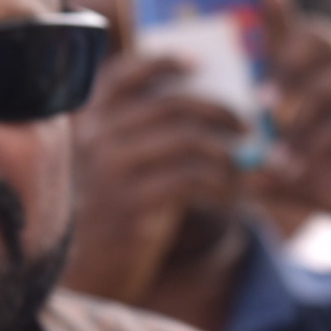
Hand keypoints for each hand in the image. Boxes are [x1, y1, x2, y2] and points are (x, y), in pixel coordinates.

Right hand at [62, 53, 243, 303]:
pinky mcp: (130, 204)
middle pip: (170, 104)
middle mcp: (95, 137)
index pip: (124, 74)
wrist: (82, 268)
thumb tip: (211, 108)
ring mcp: (110, 170)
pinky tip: (236, 192)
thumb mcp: (115, 165)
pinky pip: (192, 181)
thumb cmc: (109, 209)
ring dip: (227, 149)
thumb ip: (142, 134)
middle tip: (247, 121)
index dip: (162, 61)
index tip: (199, 62)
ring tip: (248, 160)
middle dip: (218, 108)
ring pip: (186, 140)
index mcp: (89, 119)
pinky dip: (223, 183)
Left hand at [256, 0, 330, 278]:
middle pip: (322, 40)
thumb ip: (273, 179)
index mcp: (322, 83)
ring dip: (303, 106)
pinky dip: (323, 140)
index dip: (281, 9)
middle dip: (288, 60)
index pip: (298, 38)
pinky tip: (299, 166)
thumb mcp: (305, 182)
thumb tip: (240, 179)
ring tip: (278, 137)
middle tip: (261, 103)